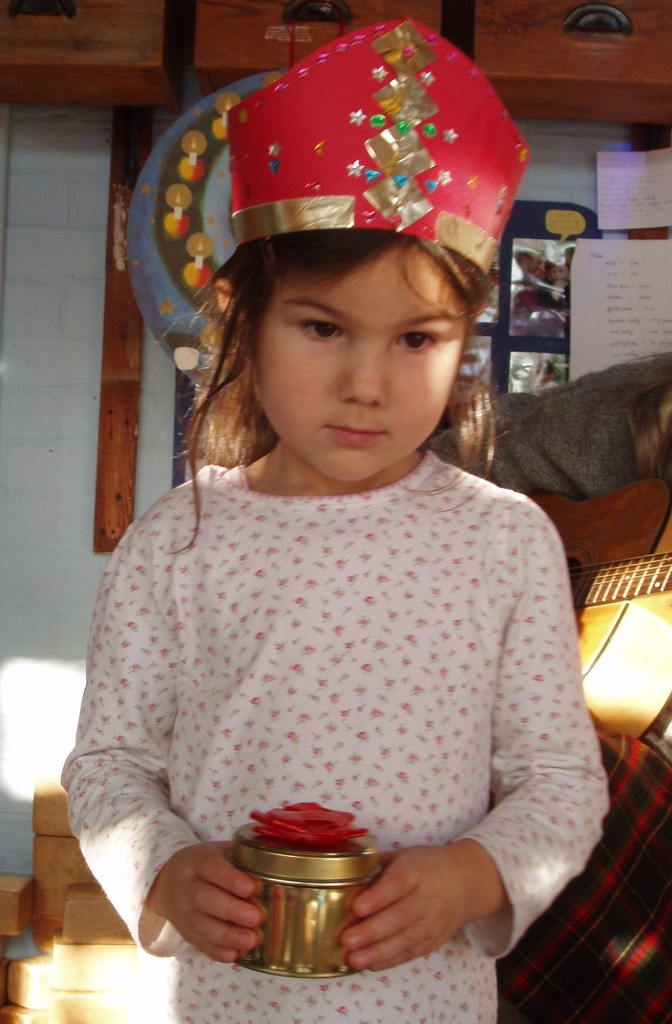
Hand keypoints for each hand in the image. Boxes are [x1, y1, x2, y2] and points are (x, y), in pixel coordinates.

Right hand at [144, 842, 264, 962]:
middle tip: (257, 918)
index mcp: (198, 861)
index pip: (212, 867)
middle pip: (204, 899)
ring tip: (252, 940)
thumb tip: (276, 870)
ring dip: (228, 936)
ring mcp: (184, 913)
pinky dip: (218, 952)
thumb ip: (242, 859)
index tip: (253, 888)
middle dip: (233, 911)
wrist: (169, 882)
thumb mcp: (219, 853)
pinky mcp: (186, 933)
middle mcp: (187, 887)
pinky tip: (236, 955)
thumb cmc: (207, 865)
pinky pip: (199, 944)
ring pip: (201, 926)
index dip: (231, 879)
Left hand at [340, 840, 508, 970]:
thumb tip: (343, 875)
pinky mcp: (435, 939)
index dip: (377, 897)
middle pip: (400, 917)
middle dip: (371, 931)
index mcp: (416, 870)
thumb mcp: (404, 855)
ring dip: (378, 952)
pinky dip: (391, 961)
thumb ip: (377, 865)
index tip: (356, 907)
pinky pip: (412, 952)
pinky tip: (371, 965)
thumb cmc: (427, 865)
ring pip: (406, 940)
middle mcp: (427, 897)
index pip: (397, 884)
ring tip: (353, 960)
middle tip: (346, 941)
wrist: (468, 881)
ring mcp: (433, 921)